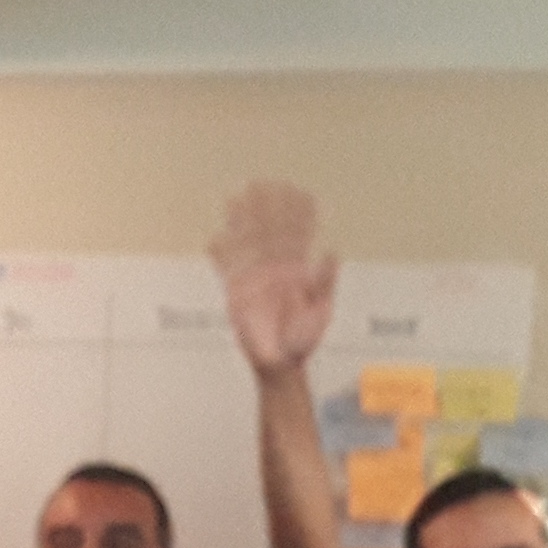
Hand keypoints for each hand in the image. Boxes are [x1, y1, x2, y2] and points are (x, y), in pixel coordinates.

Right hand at [211, 182, 337, 376]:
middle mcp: (275, 270)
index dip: (296, 213)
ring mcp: (255, 279)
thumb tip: (333, 251)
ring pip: (247, 244)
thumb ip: (326, 282)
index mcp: (298, 271)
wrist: (281, 364)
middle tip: (261, 184)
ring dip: (241, 223)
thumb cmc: (304, 341)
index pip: (297, 235)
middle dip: (265, 208)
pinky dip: (220, 256)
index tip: (294, 191)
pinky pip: (226, 271)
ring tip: (235, 200)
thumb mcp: (323, 310)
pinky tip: (214, 240)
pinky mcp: (237, 293)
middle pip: (269, 232)